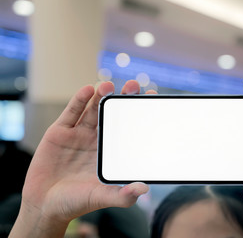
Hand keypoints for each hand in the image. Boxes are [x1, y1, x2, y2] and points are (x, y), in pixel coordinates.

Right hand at [10, 81, 154, 236]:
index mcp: (110, 151)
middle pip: (112, 113)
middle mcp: (97, 139)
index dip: (137, 112)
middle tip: (133, 85)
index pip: (127, 127)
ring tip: (109, 85)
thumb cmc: (77, 202)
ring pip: (92, 110)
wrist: (45, 205)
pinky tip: (88, 90)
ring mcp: (78, 134)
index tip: (150, 97)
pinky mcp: (59, 132)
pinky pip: (71, 113)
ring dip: (101, 95)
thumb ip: (123, 195)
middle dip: (121, 99)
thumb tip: (144, 188)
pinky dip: (79, 100)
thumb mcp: (102, 197)